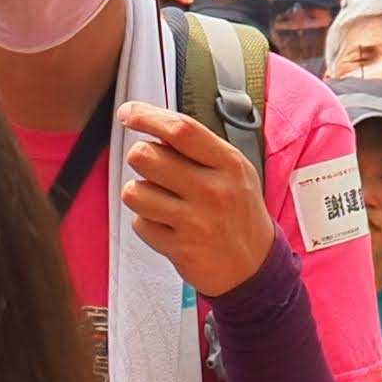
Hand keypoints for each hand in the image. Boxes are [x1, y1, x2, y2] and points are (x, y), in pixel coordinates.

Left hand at [120, 107, 277, 297]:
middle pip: (146, 156)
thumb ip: (199, 148)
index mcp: (228, 164)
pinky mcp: (180, 248)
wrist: (254, 268)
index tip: (128, 113)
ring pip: (134, 191)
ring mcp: (195, 221)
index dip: (147, 116)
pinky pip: (139, 223)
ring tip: (162, 200)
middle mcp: (213, 190)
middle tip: (154, 168)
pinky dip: (147, 223)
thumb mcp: (234, 171)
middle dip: (141, 158)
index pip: (180, 129)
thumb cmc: (239, 214)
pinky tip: (168, 226)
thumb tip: (154, 124)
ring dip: (141, 193)